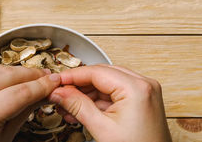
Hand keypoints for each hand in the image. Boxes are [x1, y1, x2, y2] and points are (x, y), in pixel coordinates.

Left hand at [0, 64, 60, 141]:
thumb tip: (44, 94)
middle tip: (48, 77)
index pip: (21, 92)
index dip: (42, 85)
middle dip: (31, 74)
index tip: (55, 81)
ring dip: (16, 71)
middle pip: (9, 75)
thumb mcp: (4, 138)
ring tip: (32, 76)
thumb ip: (24, 112)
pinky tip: (9, 76)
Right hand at [49, 65, 171, 141]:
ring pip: (108, 83)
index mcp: (136, 88)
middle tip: (59, 93)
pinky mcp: (143, 101)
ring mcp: (145, 92)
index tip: (56, 81)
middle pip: (102, 75)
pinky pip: (116, 93)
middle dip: (79, 85)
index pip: (96, 72)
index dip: (72, 76)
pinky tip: (83, 110)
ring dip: (87, 94)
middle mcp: (144, 84)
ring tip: (68, 106)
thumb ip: (78, 106)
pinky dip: (99, 101)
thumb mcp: (102, 129)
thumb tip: (59, 92)